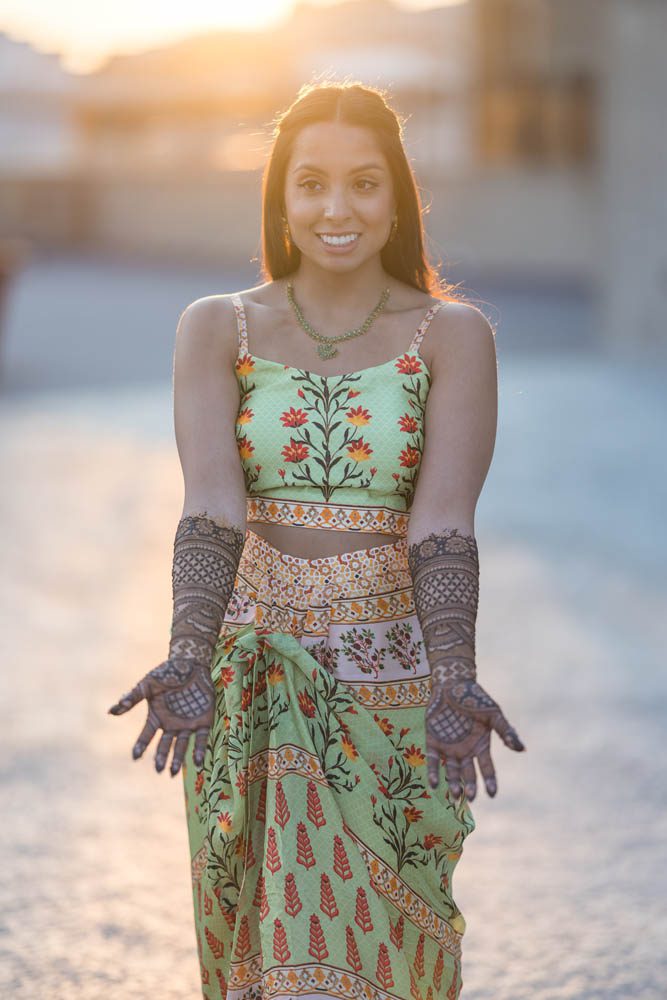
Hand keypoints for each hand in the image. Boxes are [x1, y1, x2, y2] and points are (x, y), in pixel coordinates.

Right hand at [107, 658, 214, 775]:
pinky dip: (200, 750)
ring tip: (172, 772)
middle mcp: (171, 724)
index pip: (147, 736)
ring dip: (178, 758)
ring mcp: (187, 724)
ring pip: (181, 745)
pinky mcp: (203, 720)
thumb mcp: (147, 684)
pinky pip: (201, 738)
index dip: (141, 746)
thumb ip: (132, 698)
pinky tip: (198, 761)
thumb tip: (111, 711)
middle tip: (159, 769)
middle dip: (162, 757)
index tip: (135, 757)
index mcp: (156, 717)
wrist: (190, 662)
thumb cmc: (166, 673)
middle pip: (165, 745)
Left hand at [425, 678, 524, 800]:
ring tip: (455, 794)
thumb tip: (522, 749)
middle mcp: (465, 751)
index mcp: (481, 746)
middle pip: (468, 774)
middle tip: (470, 797)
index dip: (489, 781)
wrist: (453, 684)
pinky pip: (433, 760)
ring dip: (452, 783)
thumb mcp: (494, 714)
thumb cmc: (476, 698)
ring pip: (451, 771)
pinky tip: (434, 783)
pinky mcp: (433, 742)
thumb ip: (506, 731)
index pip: (486, 769)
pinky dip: (433, 772)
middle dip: (469, 786)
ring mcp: (449, 748)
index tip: (492, 794)